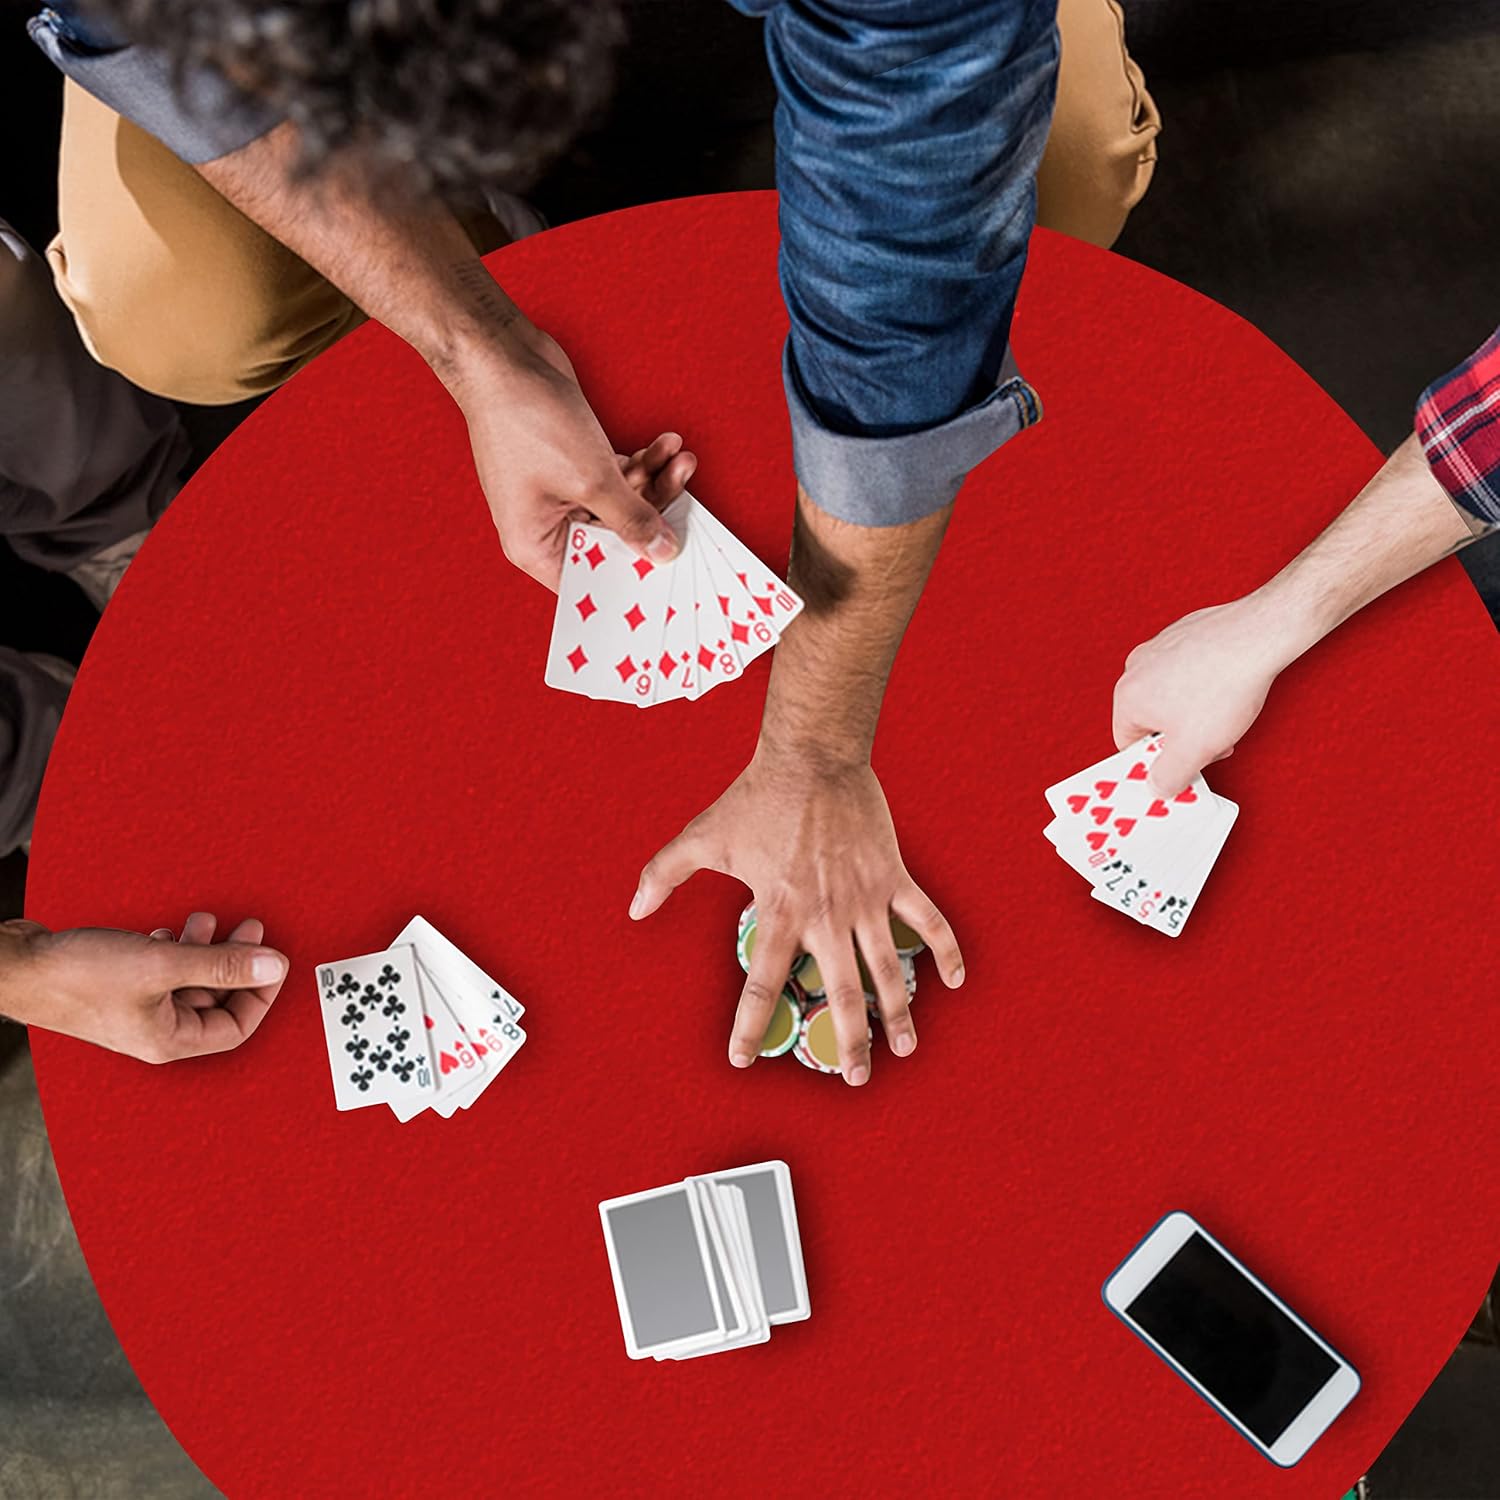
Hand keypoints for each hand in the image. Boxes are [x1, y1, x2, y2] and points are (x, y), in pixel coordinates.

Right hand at [1, 912, 289, 1062]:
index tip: (273, 962)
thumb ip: (221, 964)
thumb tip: (272, 966)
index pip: (236, 1027)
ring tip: (206, 922)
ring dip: (204, 950)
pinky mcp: (121, 986)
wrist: (16, 967)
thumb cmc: (76, 976)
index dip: (261, 995)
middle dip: (234, 962)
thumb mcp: (162, 965)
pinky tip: (169, 932)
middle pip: (215, 999)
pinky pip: (164, 971)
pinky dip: (174, 949)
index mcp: (170, 1039)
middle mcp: (156, 1029)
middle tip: (249, 929)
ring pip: (189, 980)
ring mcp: (138, 1008)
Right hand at [452, 328, 696, 589]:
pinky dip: (642, 462)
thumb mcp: (591, 479)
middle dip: (654, 514)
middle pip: (614, 541)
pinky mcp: (572, 465)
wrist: (503, 355)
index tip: (676, 568)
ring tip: (681, 458)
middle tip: (689, 495)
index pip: (593, 582)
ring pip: (621, 504)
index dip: (635, 576)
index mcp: (535, 546)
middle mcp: (546, 526)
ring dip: (655, 480)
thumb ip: (631, 519)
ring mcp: (559, 495)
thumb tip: (663, 552)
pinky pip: (616, 477)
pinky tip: (666, 445)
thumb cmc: (528, 420)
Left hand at [629, 754, 963, 1085]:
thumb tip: (633, 909)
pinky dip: (946, 950)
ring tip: (905, 1049)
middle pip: (840, 994)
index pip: (761, 983)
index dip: (749, 1025)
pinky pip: (927, 920)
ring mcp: (865, 898)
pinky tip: (955, 982)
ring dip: (898, 1013)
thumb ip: (663, 874)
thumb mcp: (702, 836)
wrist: (812, 756)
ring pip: (888, 969)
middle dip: (847, 1043)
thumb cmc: (756, 796)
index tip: (742, 1059)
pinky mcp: (893, 876)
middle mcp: (826, 914)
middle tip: (855, 1079)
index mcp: (778, 911)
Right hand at [1112, 594, 1298, 795]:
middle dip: (1179, 738)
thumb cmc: (1225, 686)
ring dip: (1193, 714)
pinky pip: (1186, 671)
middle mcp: (1136, 668)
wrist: (1260, 634)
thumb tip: (1156, 787)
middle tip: (1210, 745)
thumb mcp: (1194, 751)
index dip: (1156, 762)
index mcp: (1128, 696)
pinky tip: (1227, 689)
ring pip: (1170, 696)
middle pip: (1150, 720)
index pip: (1127, 745)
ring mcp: (1159, 647)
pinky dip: (1204, 685)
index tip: (1179, 768)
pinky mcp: (1183, 633)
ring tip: (1224, 715)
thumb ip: (1167, 778)